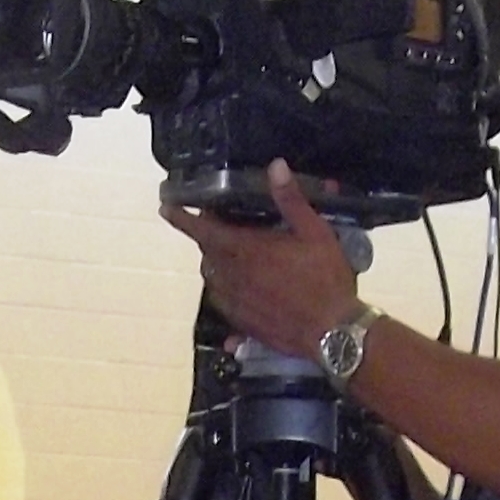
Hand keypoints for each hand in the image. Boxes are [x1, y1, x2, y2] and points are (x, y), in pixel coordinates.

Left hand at [164, 161, 356, 359]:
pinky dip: (226, 292)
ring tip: (233, 256)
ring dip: (217, 264)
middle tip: (222, 226)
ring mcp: (235, 304)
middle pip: (208, 254)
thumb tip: (275, 166)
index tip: (166, 208)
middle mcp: (232, 278)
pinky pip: (225, 305)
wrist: (332, 333)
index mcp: (245, 251)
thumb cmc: (325, 279)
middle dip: (209, 238)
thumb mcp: (315, 232)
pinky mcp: (243, 326)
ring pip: (213, 280)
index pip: (203, 230)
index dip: (182, 218)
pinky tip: (240, 291)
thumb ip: (291, 200)